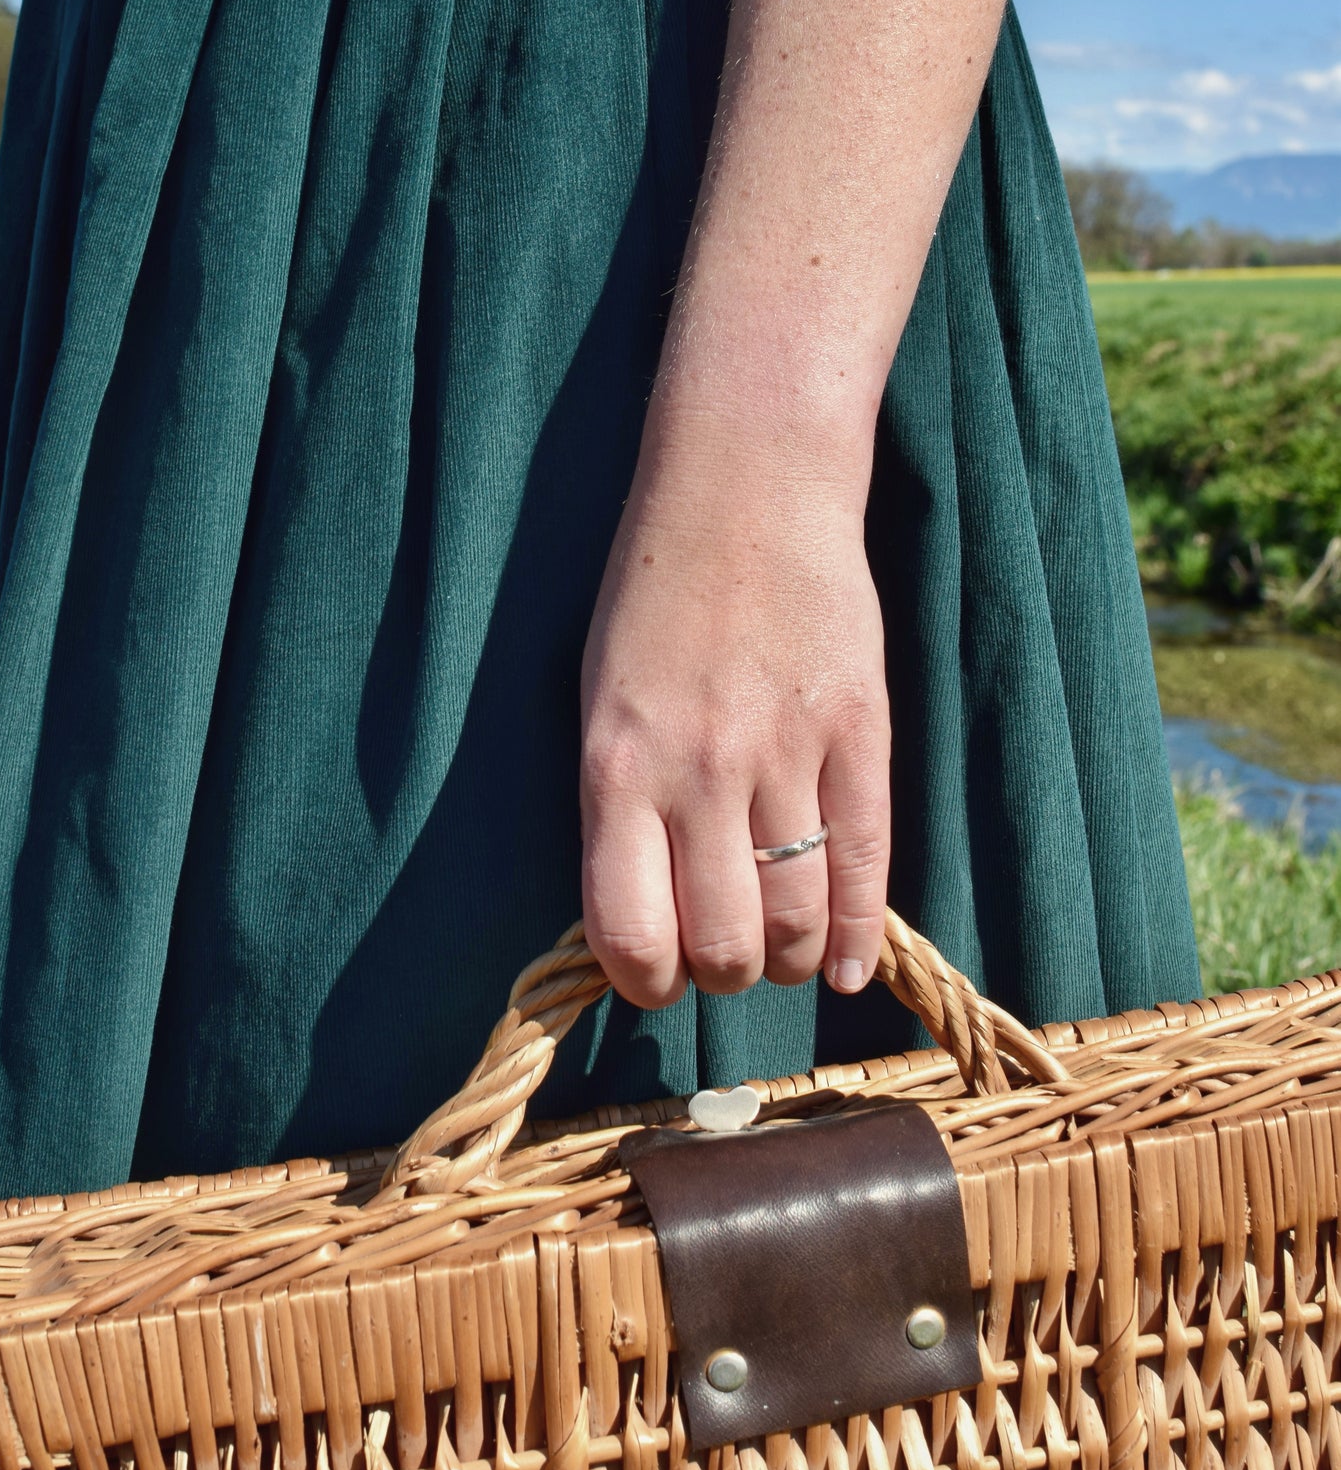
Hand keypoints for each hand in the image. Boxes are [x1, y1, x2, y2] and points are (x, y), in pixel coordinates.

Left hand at [579, 410, 890, 1008]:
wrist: (746, 487)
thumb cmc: (657, 594)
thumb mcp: (601, 699)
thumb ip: (620, 803)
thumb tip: (646, 914)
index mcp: (615, 766)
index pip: (629, 932)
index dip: (646, 981)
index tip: (657, 976)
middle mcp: (697, 772)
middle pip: (721, 944)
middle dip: (722, 972)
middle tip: (726, 955)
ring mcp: (785, 754)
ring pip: (797, 919)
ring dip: (790, 958)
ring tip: (784, 949)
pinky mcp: (858, 734)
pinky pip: (867, 866)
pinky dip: (861, 937)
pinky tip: (851, 968)